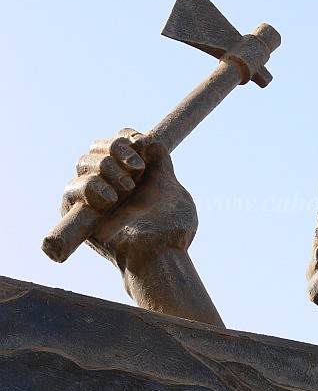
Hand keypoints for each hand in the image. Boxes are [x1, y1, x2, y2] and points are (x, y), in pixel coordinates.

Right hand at [60, 128, 196, 270]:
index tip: (143, 146)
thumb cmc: (172, 228)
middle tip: (137, 173)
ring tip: (127, 191)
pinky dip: (91, 187)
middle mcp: (109, 181)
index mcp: (131, 173)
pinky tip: (112, 200)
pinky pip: (71, 187)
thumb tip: (146, 139)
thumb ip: (160, 162)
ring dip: (107, 170)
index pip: (118, 140)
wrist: (162, 252)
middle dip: (117, 151)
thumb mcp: (172, 187)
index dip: (127, 138)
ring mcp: (91, 196)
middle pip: (97, 146)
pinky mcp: (76, 213)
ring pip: (84, 161)